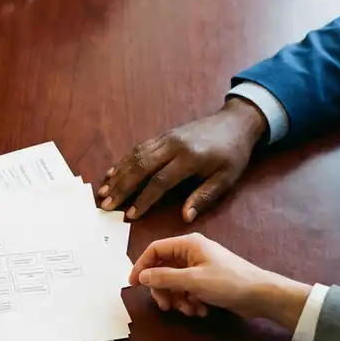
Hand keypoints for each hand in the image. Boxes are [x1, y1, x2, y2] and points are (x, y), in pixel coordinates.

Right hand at [98, 98, 266, 221]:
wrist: (236, 122)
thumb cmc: (232, 155)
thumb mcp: (226, 179)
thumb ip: (204, 197)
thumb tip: (185, 217)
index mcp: (190, 158)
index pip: (160, 181)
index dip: (143, 199)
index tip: (130, 214)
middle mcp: (173, 146)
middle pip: (141, 167)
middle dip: (122, 188)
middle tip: (106, 204)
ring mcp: (166, 138)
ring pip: (135, 157)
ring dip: (118, 175)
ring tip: (103, 192)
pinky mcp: (163, 135)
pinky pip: (139, 148)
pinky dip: (123, 161)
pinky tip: (113, 173)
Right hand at [130, 233, 310, 328]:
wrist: (260, 295)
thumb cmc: (228, 282)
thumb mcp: (192, 281)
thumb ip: (164, 278)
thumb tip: (141, 277)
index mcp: (188, 244)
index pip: (155, 250)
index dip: (141, 266)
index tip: (133, 285)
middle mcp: (192, 252)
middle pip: (163, 270)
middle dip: (164, 290)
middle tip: (167, 306)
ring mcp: (199, 267)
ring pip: (175, 283)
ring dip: (178, 299)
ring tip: (191, 310)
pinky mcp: (206, 281)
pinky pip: (187, 290)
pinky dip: (190, 301)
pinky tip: (201, 310)